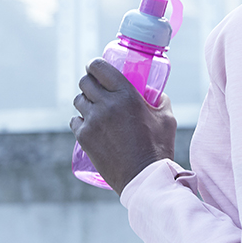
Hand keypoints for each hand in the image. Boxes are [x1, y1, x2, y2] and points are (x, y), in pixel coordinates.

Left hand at [70, 57, 177, 194]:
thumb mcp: (167, 118)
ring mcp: (93, 122)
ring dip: (85, 101)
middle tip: (97, 88)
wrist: (144, 177)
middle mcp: (106, 105)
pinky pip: (74, 121)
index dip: (94, 65)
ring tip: (95, 108)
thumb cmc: (158, 148)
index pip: (98, 67)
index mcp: (126, 95)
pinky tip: (91, 125)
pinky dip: (81, 121)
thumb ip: (160, 100)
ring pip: (78, 100)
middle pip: (84, 82)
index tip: (97, 68)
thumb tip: (153, 91)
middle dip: (90, 82)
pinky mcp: (84, 138)